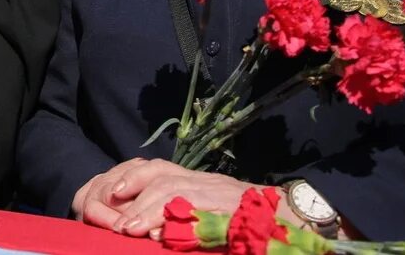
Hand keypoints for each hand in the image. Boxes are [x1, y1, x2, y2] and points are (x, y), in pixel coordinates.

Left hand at [99, 159, 258, 236]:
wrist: (293, 218)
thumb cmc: (251, 220)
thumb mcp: (212, 213)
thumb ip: (185, 217)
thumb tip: (152, 229)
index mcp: (200, 182)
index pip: (160, 169)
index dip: (133, 177)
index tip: (111, 190)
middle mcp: (207, 182)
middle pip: (162, 174)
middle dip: (133, 190)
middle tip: (113, 213)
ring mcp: (220, 192)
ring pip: (176, 189)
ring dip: (148, 208)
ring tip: (129, 229)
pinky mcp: (234, 209)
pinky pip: (202, 210)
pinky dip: (178, 221)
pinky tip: (162, 235)